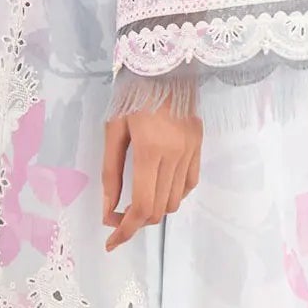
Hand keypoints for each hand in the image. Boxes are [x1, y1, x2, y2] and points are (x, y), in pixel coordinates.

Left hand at [101, 92, 202, 250]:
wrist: (163, 65)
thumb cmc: (130, 95)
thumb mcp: (113, 132)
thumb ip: (111, 173)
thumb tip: (109, 209)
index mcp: (150, 150)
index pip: (142, 206)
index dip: (126, 231)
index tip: (112, 242)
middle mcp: (175, 155)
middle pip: (159, 209)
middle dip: (136, 221)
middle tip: (118, 217)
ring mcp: (191, 151)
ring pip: (175, 201)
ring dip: (155, 208)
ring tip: (137, 198)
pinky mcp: (199, 146)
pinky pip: (189, 184)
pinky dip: (173, 193)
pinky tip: (159, 185)